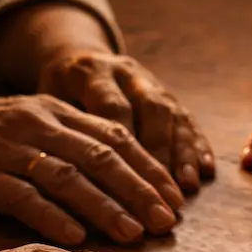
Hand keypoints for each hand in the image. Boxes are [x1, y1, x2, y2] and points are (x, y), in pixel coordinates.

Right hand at [0, 92, 186, 245]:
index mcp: (56, 111)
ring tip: (135, 234)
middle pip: (100, 157)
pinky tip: (75, 240)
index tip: (177, 198)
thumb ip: (74, 145)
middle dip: (139, 190)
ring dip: (104, 207)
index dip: (150, 169)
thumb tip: (126, 179)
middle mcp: (37, 124)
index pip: (116, 138)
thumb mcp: (31, 125)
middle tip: (168, 221)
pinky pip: (20, 196)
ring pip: (67, 176)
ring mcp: (7, 148)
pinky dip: (51, 218)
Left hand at [38, 49, 214, 191]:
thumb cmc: (55, 98)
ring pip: (172, 113)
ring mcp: (150, 81)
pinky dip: (197, 145)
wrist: (75, 61)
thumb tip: (73, 182)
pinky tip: (205, 170)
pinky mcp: (168, 94)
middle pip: (150, 109)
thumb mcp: (46, 106)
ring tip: (187, 186)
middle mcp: (125, 72)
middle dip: (160, 151)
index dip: (124, 145)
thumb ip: (63, 134)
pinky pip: (187, 118)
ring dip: (182, 152)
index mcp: (91, 72)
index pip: (112, 108)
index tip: (128, 181)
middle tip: (163, 190)